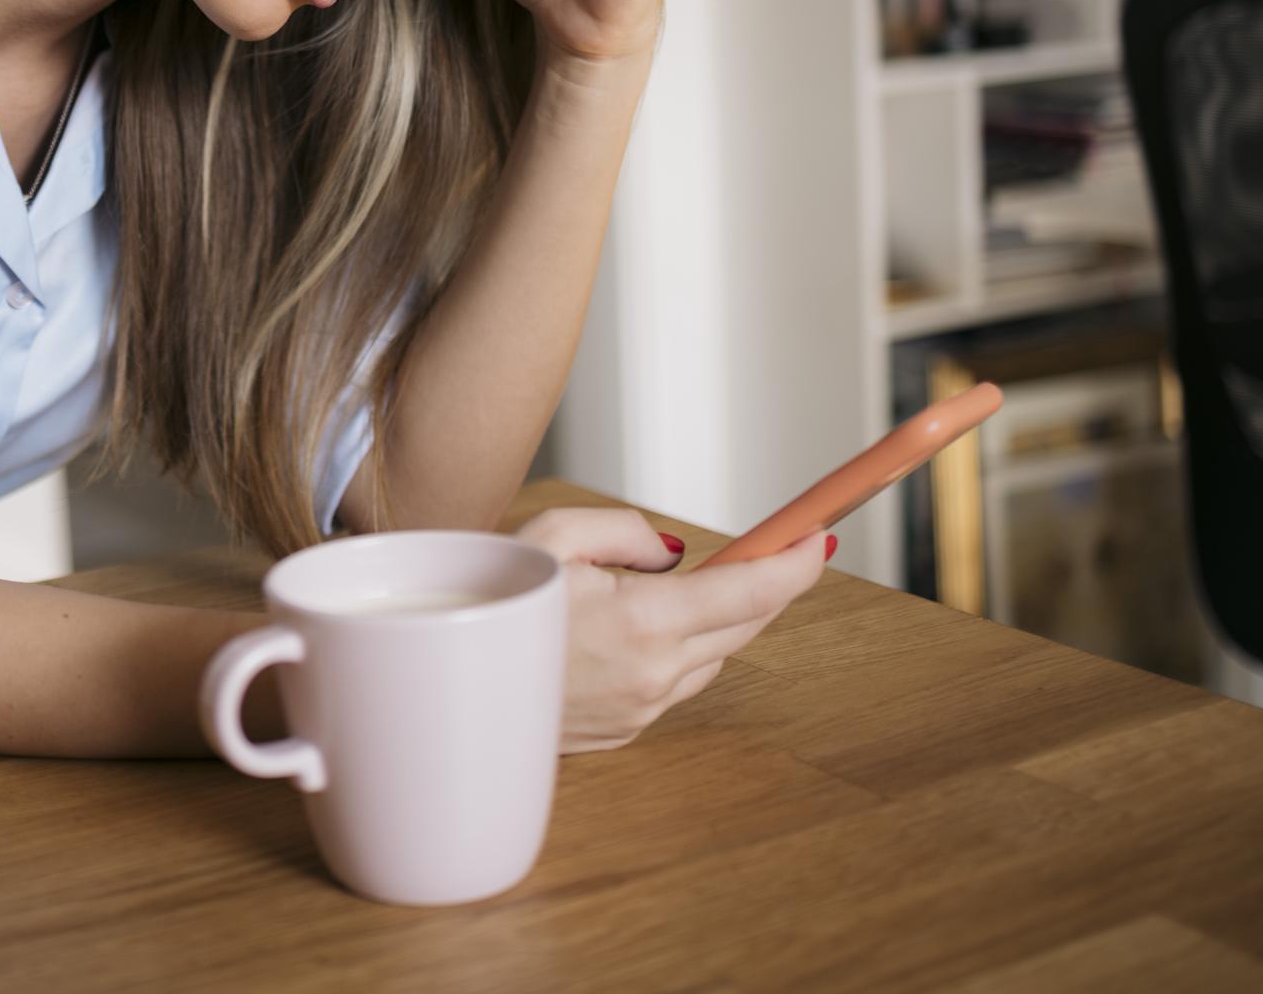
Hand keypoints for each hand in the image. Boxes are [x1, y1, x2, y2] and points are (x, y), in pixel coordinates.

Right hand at [513, 507, 828, 753]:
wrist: (442, 689)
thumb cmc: (490, 605)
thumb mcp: (549, 535)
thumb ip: (626, 530)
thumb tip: (675, 554)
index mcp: (642, 622)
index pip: (750, 591)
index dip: (794, 563)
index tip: (820, 538)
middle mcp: (653, 675)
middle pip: (744, 627)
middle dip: (766, 585)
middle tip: (781, 549)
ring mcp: (640, 710)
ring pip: (710, 658)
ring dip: (713, 622)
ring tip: (672, 590)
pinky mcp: (624, 731)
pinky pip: (673, 684)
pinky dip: (672, 653)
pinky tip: (627, 633)